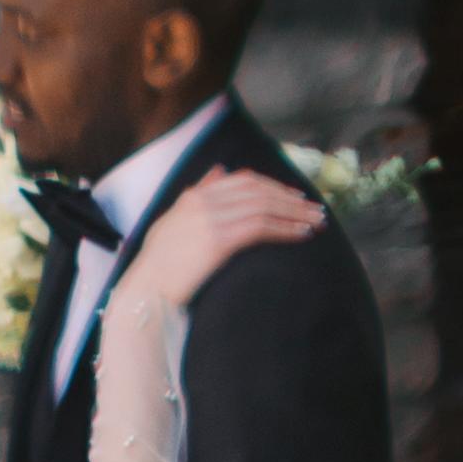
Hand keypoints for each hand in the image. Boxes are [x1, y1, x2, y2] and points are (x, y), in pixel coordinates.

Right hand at [132, 165, 321, 318]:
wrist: (145, 291)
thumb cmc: (158, 265)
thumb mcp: (173, 221)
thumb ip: (197, 194)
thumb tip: (219, 170)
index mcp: (194, 196)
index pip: (243, 180)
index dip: (274, 186)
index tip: (296, 196)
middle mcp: (203, 201)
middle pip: (259, 190)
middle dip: (292, 199)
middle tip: (316, 210)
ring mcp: (210, 218)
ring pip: (264, 206)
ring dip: (295, 214)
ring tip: (317, 223)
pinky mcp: (218, 240)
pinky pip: (261, 227)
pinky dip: (285, 229)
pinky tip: (301, 235)